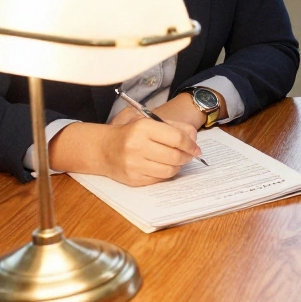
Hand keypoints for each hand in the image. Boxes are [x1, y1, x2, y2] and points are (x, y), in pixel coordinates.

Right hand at [51, 117, 201, 186]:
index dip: (191, 145)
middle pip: (175, 156)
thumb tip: (194, 138)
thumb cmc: (131, 132)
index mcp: (143, 127)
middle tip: (189, 155)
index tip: (196, 149)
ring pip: (169, 170)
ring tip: (177, 160)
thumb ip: (174, 126)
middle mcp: (137, 146)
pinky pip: (159, 179)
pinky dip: (166, 174)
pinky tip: (164, 166)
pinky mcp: (133, 179)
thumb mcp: (150, 121)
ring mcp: (134, 164)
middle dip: (187, 157)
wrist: (104, 149)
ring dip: (178, 166)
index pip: (177, 138)